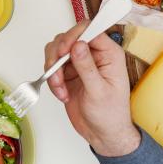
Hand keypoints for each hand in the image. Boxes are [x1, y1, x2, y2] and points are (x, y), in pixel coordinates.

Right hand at [43, 22, 140, 156]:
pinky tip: (61, 93)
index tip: (64, 51)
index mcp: (108, 54)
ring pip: (56, 51)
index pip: (89, 30)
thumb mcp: (99, 91)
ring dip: (53, 70)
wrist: (101, 133)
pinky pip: (52, 67)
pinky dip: (52, 80)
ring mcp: (79, 63)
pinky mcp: (68, 72)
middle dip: (58, 56)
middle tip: (57, 73)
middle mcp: (93, 54)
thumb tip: (78, 45)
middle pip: (67, 38)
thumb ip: (87, 67)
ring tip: (60, 88)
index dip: (73, 36)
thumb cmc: (110, 114)